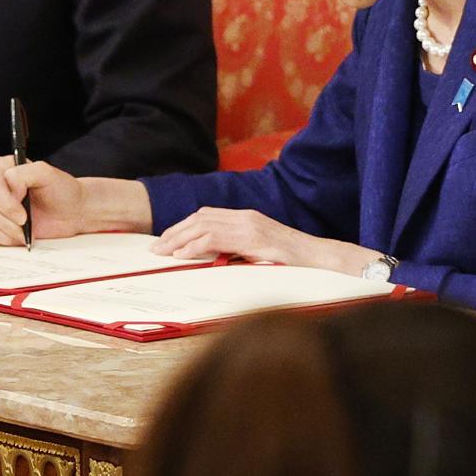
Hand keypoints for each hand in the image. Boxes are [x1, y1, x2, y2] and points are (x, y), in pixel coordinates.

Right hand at [0, 156, 87, 244]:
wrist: (72, 212)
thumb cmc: (61, 190)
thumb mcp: (47, 173)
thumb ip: (24, 173)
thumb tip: (9, 186)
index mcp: (4, 168)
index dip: (5, 200)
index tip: (23, 209)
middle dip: (7, 219)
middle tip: (26, 223)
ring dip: (5, 231)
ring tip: (24, 233)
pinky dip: (1, 239)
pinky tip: (17, 237)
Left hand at [154, 207, 372, 273]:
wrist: (319, 258)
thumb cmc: (292, 261)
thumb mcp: (260, 252)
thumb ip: (238, 249)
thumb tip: (212, 258)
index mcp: (246, 217)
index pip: (206, 215)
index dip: (182, 227)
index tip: (166, 241)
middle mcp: (245, 216)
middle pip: (199, 217)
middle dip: (174, 232)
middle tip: (155, 248)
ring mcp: (249, 225)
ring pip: (203, 225)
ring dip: (179, 239)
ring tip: (162, 252)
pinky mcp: (253, 237)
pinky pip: (216, 238)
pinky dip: (195, 246)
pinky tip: (183, 255)